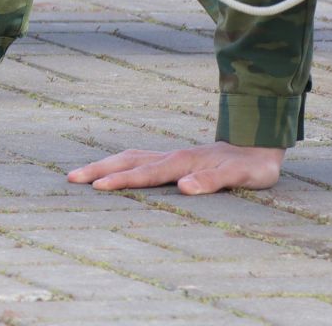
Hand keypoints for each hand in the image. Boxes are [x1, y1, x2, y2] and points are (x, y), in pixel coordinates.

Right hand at [68, 142, 283, 194]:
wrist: (261, 144)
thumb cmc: (252, 165)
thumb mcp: (241, 176)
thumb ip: (213, 180)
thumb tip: (184, 187)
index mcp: (184, 163)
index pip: (147, 173)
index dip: (122, 180)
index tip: (96, 186)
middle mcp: (173, 157)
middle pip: (129, 161)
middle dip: (100, 169)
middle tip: (71, 178)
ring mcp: (172, 157)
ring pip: (131, 158)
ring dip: (105, 165)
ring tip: (80, 174)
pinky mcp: (175, 160)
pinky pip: (140, 161)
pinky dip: (119, 165)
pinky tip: (111, 171)